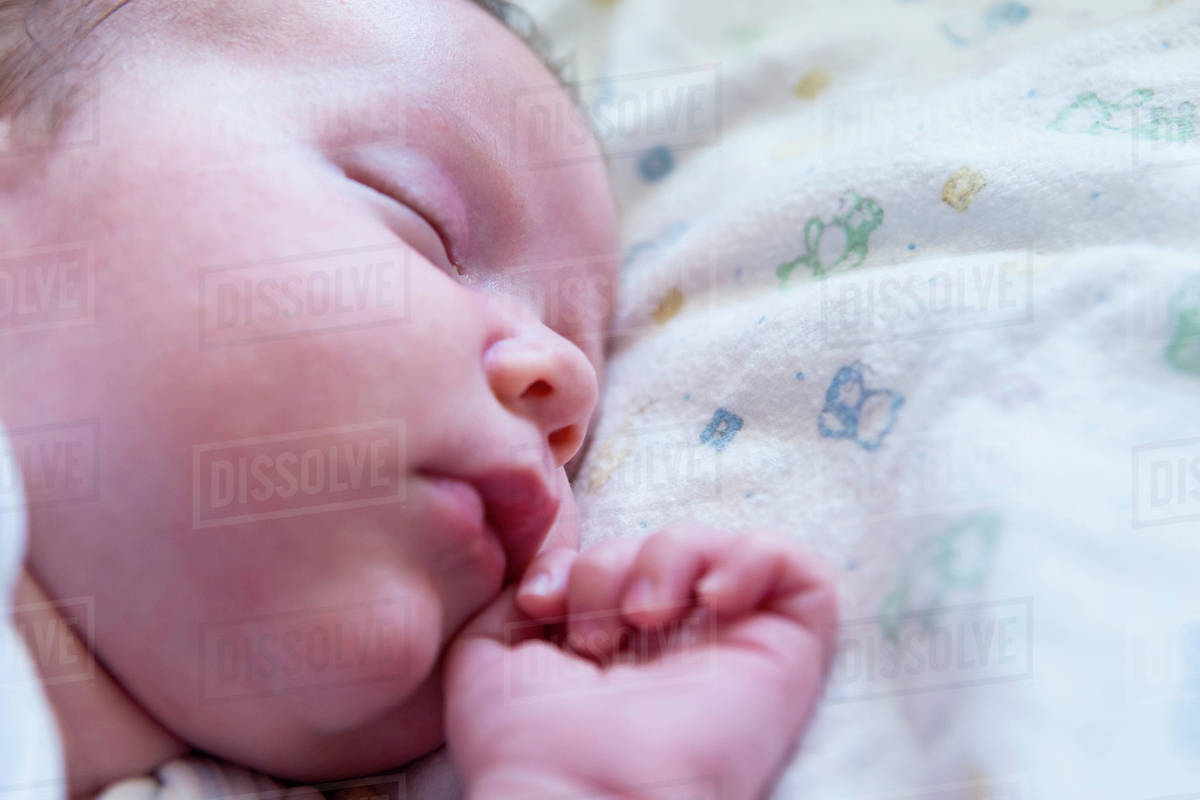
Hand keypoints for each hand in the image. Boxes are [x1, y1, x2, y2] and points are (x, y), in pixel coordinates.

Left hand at [444, 525, 837, 799]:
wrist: (578, 795)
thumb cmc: (528, 745)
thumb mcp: (489, 654)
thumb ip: (514, 599)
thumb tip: (547, 573)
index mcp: (619, 648)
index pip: (616, 560)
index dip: (575, 560)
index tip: (542, 603)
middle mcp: (681, 646)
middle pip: (662, 546)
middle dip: (613, 563)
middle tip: (594, 632)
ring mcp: (735, 648)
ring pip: (725, 547)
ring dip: (671, 557)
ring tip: (644, 616)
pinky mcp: (788, 654)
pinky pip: (798, 569)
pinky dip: (753, 557)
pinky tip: (711, 596)